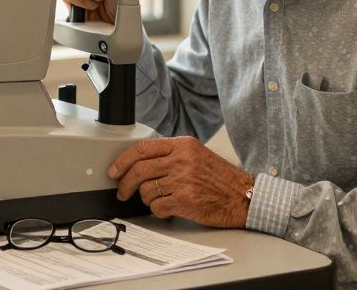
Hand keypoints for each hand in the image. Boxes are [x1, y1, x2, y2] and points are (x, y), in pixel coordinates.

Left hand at [107, 137, 253, 227]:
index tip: (114, 170)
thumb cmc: (221, 178)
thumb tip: (140, 163)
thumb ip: (171, 154)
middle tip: (122, 191)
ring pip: (146, 190)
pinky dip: (158, 211)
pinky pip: (157, 207)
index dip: (122, 160)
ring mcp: (183, 180)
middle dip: (125, 183)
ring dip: (146, 199)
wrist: (243, 196)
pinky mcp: (186, 200)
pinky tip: (167, 209)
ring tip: (157, 200)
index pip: (142, 148)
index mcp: (183, 145)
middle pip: (139, 170)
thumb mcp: (196, 155)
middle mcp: (182, 160)